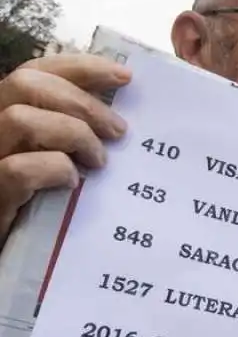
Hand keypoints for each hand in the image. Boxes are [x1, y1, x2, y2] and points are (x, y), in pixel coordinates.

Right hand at [0, 54, 130, 243]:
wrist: (9, 269)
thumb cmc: (38, 214)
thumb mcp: (59, 166)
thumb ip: (75, 137)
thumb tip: (121, 120)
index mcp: (5, 119)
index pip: (35, 71)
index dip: (80, 67)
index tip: (125, 77)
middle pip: (24, 83)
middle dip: (81, 100)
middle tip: (119, 131)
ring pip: (18, 118)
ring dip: (72, 133)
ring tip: (99, 161)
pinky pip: (17, 170)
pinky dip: (54, 170)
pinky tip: (73, 185)